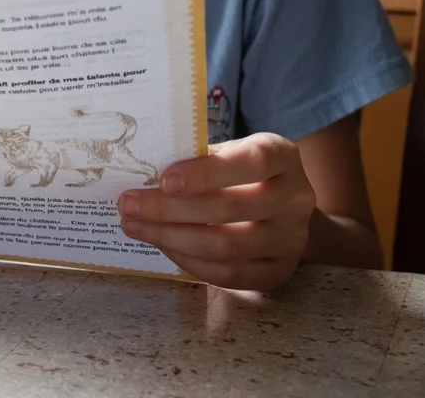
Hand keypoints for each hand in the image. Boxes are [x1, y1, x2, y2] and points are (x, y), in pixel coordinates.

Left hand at [117, 132, 316, 290]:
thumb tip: (144, 176)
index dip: (207, 173)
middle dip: (170, 209)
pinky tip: (163, 244)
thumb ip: (197, 158)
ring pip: (226, 247)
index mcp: (282, 156)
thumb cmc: (242, 170)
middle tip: (128, 204)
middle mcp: (296, 198)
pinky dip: (189, 261)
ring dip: (172, 238)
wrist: (283, 204)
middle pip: (230, 209)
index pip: (252, 162)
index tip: (164, 180)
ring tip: (135, 226)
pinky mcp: (280, 271)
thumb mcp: (228, 151)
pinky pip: (229, 274)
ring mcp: (292, 240)